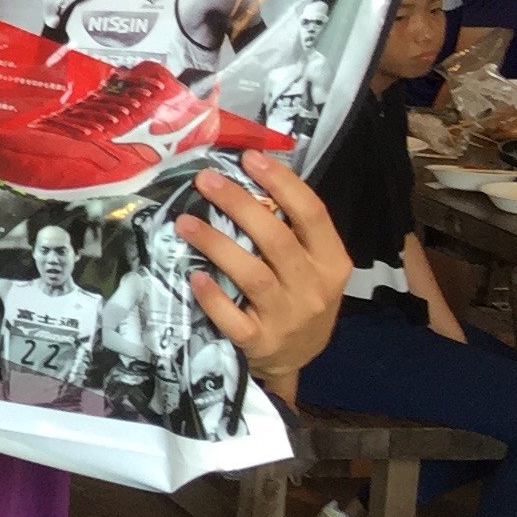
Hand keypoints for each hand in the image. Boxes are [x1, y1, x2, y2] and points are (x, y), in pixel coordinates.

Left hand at [178, 152, 346, 403]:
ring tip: (185, 222)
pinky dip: (213, 297)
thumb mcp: (312, 266)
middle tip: (204, 180)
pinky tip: (194, 276)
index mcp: (332, 262)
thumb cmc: (299, 297)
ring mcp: (287, 317)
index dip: (283, 183)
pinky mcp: (260, 342)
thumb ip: (292, 230)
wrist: (296, 358)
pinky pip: (234, 319)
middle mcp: (314, 288)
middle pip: (277, 239)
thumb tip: (250, 177)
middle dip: (239, 205)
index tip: (250, 158)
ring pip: (252, 275)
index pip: (313, 214)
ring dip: (216, 245)